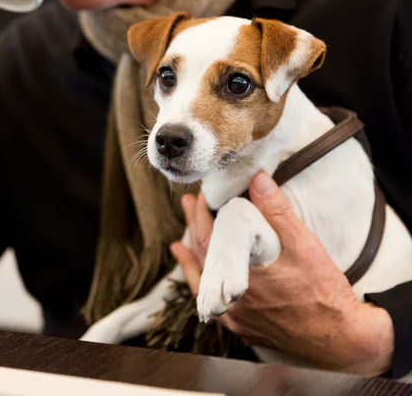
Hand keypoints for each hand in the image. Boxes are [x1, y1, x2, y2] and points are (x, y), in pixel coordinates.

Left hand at [170, 172, 394, 376]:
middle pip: (202, 257)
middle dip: (194, 229)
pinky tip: (200, 282)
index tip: (197, 198)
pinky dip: (204, 290)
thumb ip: (278, 212)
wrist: (342, 340)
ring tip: (179, 244)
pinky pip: (214, 307)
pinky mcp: (243, 328)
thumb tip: (258, 180)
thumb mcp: (304, 246)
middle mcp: (231, 299)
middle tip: (189, 207)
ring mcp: (235, 316)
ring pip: (203, 285)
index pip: (207, 238)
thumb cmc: (325, 294)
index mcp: (241, 275)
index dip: (199, 215)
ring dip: (192, 260)